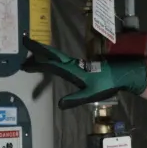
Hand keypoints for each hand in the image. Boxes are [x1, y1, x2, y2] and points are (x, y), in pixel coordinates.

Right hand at [21, 37, 146, 108]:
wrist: (121, 74)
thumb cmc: (107, 83)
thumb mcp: (91, 94)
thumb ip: (75, 99)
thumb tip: (59, 104)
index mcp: (72, 69)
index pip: (51, 63)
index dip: (37, 60)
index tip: (25, 58)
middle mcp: (73, 64)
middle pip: (51, 55)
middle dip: (37, 49)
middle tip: (25, 43)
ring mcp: (76, 64)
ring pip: (56, 56)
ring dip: (43, 54)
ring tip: (32, 55)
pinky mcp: (80, 66)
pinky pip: (61, 60)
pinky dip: (52, 58)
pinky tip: (50, 62)